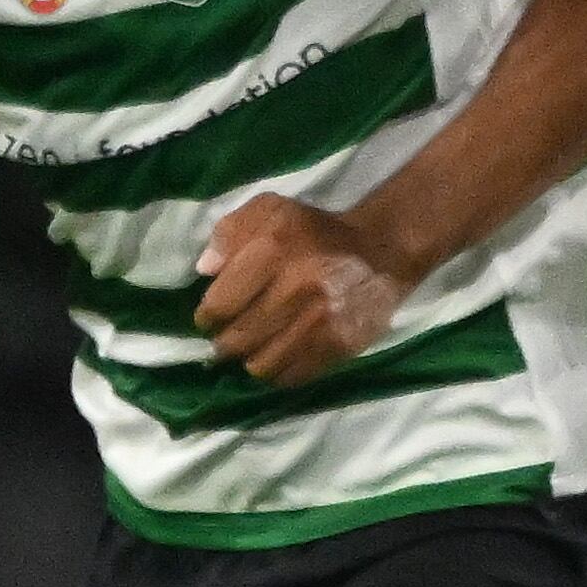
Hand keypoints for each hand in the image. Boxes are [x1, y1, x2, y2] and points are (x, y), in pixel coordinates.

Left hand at [197, 195, 410, 384]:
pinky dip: (278, 371)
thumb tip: (206, 270)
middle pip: (238, 339)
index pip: (221, 304)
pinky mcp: (339, 346)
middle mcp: (296, 288)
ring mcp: (320, 322)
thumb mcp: (270, 211)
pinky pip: (292, 375)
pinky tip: (277, 356)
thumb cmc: (315, 231)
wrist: (381, 251)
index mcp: (273, 249)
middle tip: (226, 339)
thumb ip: (230, 232)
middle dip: (224, 343)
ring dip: (250, 360)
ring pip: (262, 365)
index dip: (207, 317)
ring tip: (252, 350)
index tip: (209, 318)